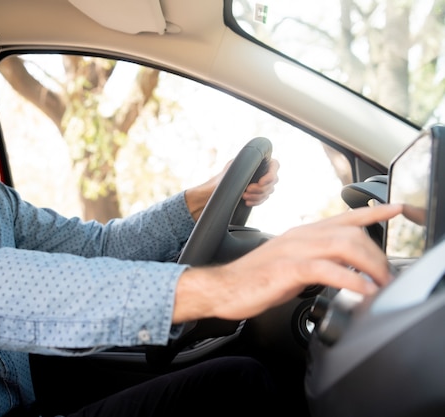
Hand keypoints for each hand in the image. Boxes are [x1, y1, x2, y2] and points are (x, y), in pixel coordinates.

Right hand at [173, 204, 402, 322]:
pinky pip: (326, 270)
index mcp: (301, 234)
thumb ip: (316, 262)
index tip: (395, 209)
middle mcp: (300, 236)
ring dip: (369, 266)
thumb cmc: (254, 279)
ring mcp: (293, 250)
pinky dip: (350, 280)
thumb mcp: (291, 265)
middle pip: (351, 234)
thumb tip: (344, 272)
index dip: (372, 212)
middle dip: (377, 255)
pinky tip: (361, 290)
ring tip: (380, 284)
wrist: (223, 287)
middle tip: (387, 277)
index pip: (343, 218)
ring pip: (343, 246)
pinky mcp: (287, 269)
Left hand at [184, 158, 279, 220]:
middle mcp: (262, 173)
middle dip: (261, 188)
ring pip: (269, 192)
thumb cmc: (222, 178)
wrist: (214, 193)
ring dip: (257, 196)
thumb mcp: (233, 167)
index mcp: (258, 162)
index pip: (275, 165)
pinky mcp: (258, 195)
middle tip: (247, 191)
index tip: (260, 182)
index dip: (270, 175)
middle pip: (273, 181)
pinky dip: (256, 201)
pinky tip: (247, 202)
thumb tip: (253, 158)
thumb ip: (245, 161)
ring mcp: (261, 185)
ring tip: (244, 196)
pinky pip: (263, 199)